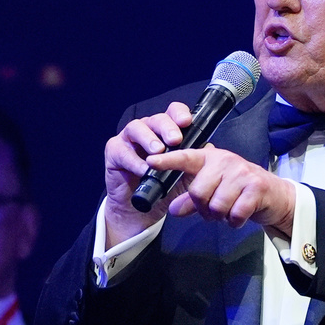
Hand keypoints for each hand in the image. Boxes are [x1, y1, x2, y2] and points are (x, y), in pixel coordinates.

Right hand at [103, 102, 192, 246]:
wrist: (142, 211)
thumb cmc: (165, 187)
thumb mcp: (186, 174)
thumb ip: (197, 160)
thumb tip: (210, 148)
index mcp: (166, 131)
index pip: (173, 113)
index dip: (179, 114)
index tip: (187, 122)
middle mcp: (148, 130)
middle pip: (157, 119)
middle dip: (167, 127)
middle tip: (175, 139)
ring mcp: (129, 139)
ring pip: (137, 128)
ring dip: (149, 138)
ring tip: (158, 151)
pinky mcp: (114, 151)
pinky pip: (122, 151)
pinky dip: (134, 160)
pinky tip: (143, 169)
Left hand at [148, 145, 295, 236]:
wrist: (275, 195)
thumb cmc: (240, 191)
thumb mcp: (214, 191)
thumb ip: (192, 199)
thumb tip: (173, 209)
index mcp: (211, 158)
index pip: (185, 158)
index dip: (167, 160)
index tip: (151, 162)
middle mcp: (225, 161)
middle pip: (198, 191)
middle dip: (203, 208)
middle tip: (213, 210)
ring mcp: (242, 173)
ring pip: (216, 205)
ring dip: (220, 217)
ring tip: (228, 211)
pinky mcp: (256, 187)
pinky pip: (235, 213)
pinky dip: (235, 221)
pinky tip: (240, 215)